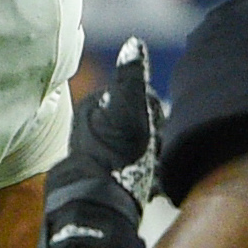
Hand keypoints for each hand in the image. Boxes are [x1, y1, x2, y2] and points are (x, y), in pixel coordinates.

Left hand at [36, 38, 162, 247]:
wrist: (98, 205)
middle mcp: (91, 129)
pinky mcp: (103, 179)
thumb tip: (132, 42)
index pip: (142, 100)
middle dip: (155, 142)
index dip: (156, 117)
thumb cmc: (116, 155)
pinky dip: (147, 178)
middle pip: (142, 127)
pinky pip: (134, 172)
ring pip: (141, 150)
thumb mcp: (130, 109)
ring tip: (154, 176)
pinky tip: (153, 189)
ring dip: (154, 162)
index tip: (155, 134)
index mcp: (95, 107)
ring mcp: (97, 154)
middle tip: (155, 158)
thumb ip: (132, 76)